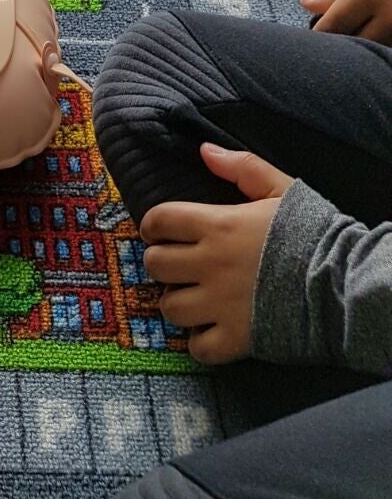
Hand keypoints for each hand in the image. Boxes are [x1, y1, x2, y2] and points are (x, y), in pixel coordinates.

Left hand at [139, 143, 292, 364]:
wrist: (345, 282)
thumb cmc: (314, 233)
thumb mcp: (281, 189)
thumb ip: (242, 167)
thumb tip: (205, 150)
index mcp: (218, 225)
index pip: (160, 220)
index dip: (152, 225)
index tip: (157, 232)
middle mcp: (211, 264)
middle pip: (156, 264)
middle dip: (161, 263)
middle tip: (175, 265)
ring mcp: (221, 304)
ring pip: (170, 307)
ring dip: (177, 302)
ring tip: (190, 298)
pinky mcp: (238, 339)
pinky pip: (198, 348)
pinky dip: (198, 342)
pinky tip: (209, 330)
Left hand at [301, 0, 391, 42]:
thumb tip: (308, 6)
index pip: (334, 26)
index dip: (321, 34)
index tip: (315, 37)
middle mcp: (390, 16)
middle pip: (357, 44)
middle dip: (344, 42)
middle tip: (339, 34)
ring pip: (379, 49)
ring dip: (368, 43)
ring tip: (364, 25)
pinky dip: (387, 41)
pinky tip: (382, 27)